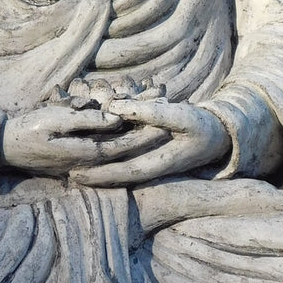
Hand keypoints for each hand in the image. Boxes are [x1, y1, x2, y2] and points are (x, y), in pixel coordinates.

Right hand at [1, 106, 164, 176]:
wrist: (6, 147)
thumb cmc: (28, 130)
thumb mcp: (56, 120)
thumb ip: (87, 120)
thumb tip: (117, 118)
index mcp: (87, 153)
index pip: (126, 144)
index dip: (147, 131)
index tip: (167, 118)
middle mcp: (90, 161)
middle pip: (127, 148)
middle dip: (149, 132)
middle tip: (171, 115)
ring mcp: (85, 161)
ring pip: (119, 147)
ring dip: (137, 133)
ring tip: (158, 118)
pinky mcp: (80, 157)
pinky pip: (107, 147)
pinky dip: (121, 135)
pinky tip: (131, 125)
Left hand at [70, 98, 230, 186]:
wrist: (218, 135)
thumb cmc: (200, 125)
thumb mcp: (178, 115)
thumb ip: (147, 112)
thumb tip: (113, 108)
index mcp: (159, 163)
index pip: (123, 173)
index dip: (99, 174)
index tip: (76, 173)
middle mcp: (151, 167)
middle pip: (116, 174)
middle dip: (91, 175)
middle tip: (64, 173)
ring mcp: (150, 163)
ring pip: (119, 168)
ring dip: (96, 168)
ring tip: (71, 166)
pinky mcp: (149, 156)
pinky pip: (125, 159)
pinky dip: (108, 159)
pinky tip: (91, 154)